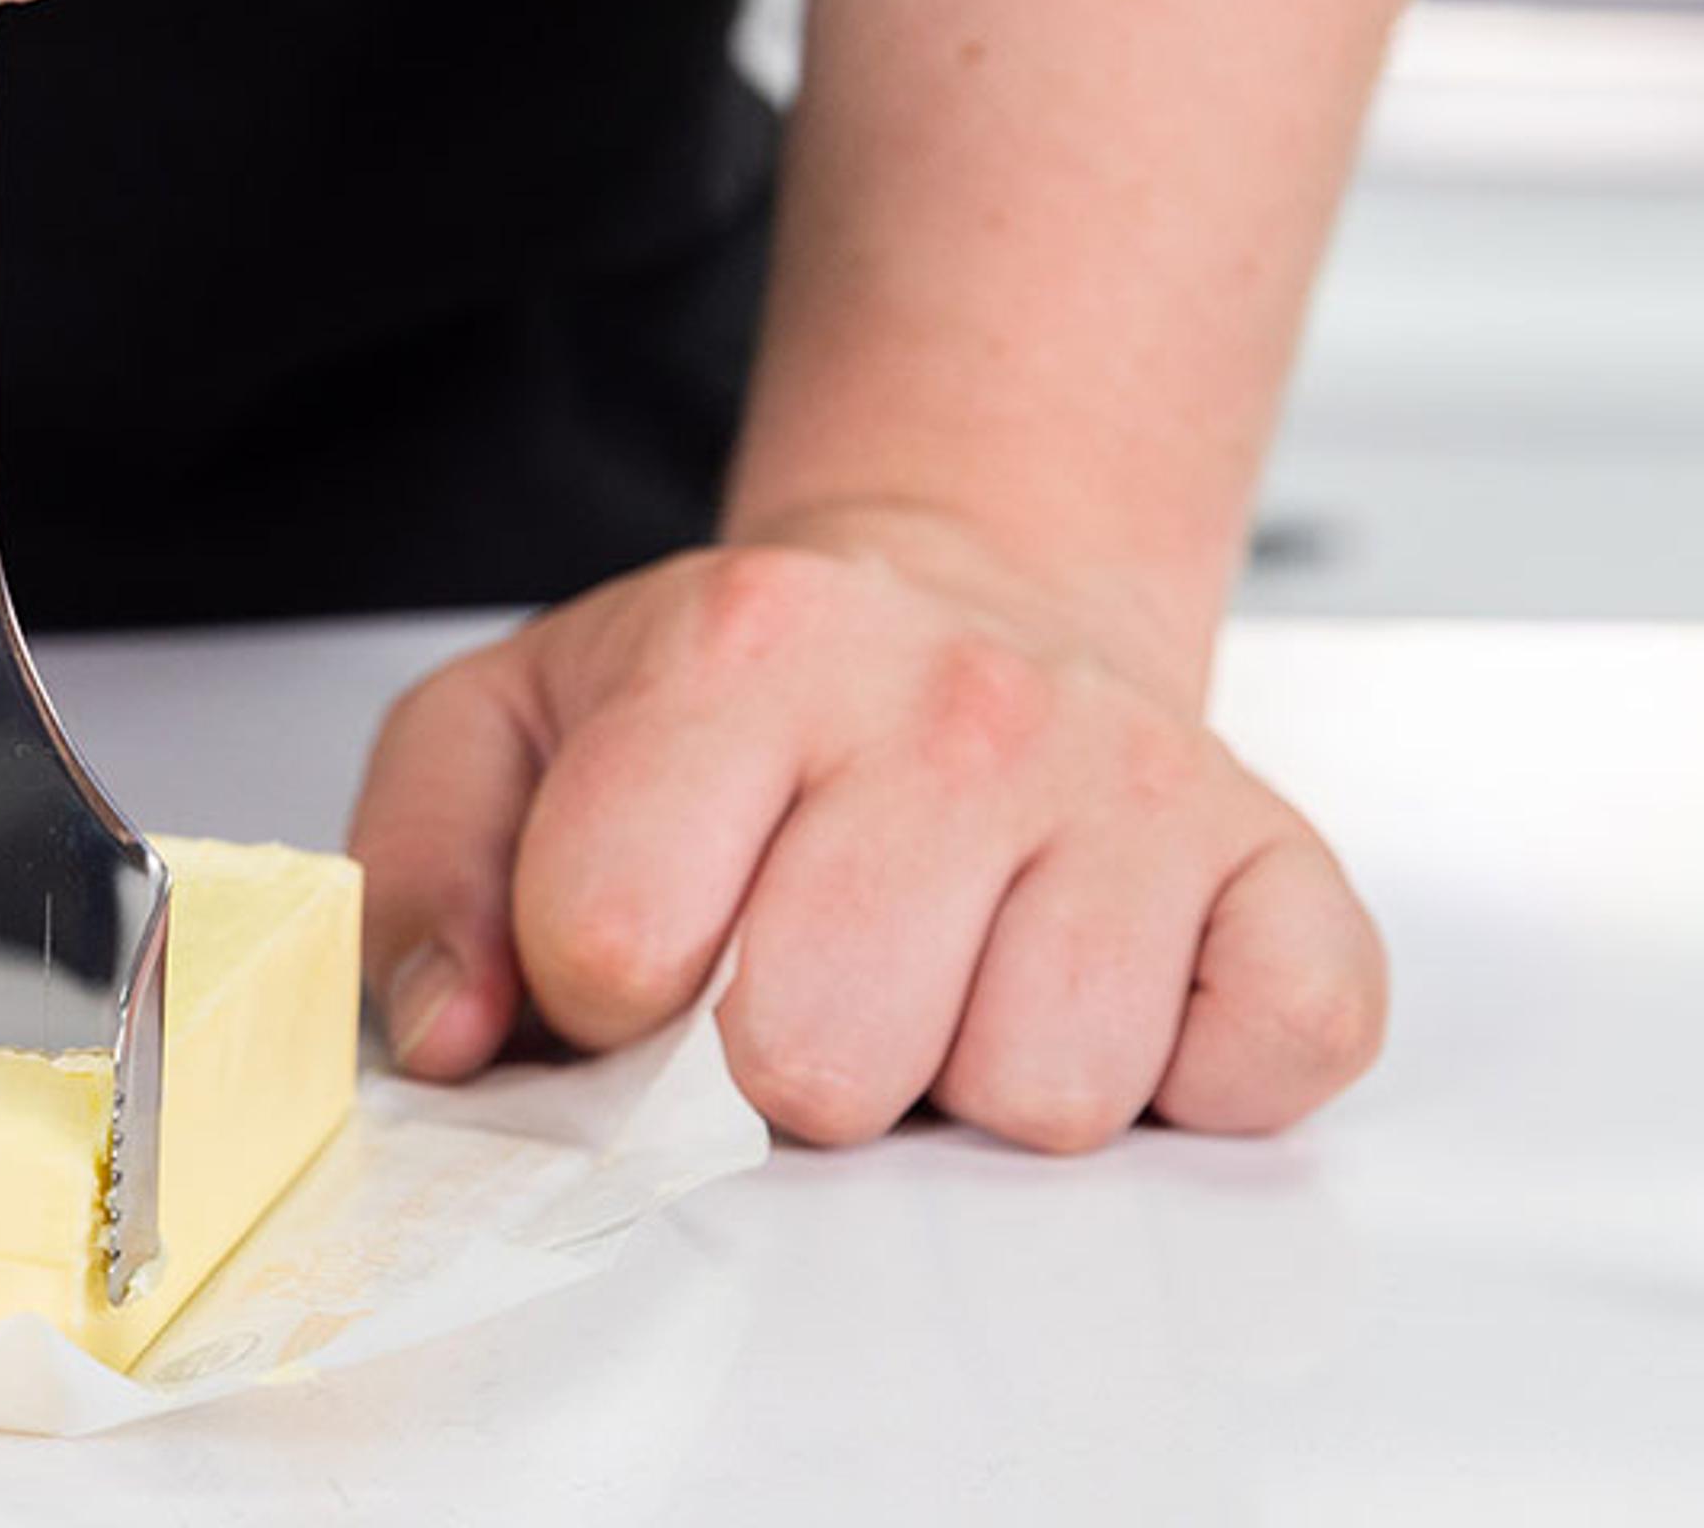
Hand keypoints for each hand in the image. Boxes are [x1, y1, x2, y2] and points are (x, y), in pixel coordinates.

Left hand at [349, 504, 1385, 1152]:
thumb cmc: (730, 705)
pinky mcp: (1284, 872)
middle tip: (796, 981)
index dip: (598, 997)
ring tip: (940, 972)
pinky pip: (1265, 1063)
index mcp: (746, 648)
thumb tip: (450, 1037)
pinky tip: (1093, 987)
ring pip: (1039, 1098)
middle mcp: (957, 703)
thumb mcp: (507, 730)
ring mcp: (1137, 785)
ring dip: (970, 1080)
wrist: (960, 604)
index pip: (621, 940)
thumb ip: (419, 876)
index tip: (633, 957)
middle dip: (783, 1070)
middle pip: (824, 1057)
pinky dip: (1186, 1076)